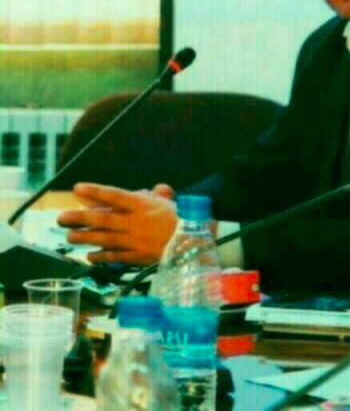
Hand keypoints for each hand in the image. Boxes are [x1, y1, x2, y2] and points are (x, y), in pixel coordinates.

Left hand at [57, 182, 177, 264]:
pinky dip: (100, 256)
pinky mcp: (136, 256)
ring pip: (104, 238)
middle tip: (61, 218)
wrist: (191, 242)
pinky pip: (114, 256)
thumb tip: (152, 189)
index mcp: (142, 205)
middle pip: (102, 218)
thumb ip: (154, 194)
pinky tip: (89, 256)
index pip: (114, 195)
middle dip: (80, 218)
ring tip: (70, 237)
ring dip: (84, 238)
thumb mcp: (167, 201)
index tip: (77, 189)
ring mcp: (134, 240)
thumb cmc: (180, 219)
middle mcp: (135, 222)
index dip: (95, 191)